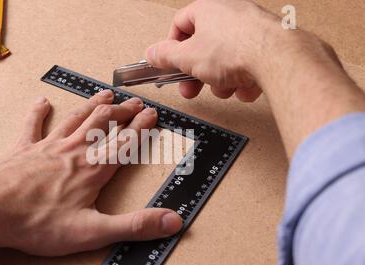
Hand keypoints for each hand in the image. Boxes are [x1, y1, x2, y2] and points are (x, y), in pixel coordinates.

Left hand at [0, 91, 181, 255]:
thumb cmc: (38, 222)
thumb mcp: (93, 231)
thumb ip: (134, 225)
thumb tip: (172, 221)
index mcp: (93, 169)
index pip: (125, 142)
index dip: (141, 126)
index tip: (151, 113)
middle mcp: (74, 151)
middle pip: (103, 123)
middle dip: (122, 111)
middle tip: (134, 102)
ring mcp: (48, 146)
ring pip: (76, 119)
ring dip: (92, 105)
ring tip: (105, 94)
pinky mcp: (23, 149)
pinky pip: (33, 125)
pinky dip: (38, 112)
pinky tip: (42, 102)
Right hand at [146, 0, 275, 100]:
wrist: (278, 57)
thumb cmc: (235, 50)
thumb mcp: (188, 57)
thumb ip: (166, 56)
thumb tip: (152, 53)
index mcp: (207, 9)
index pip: (180, 24)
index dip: (171, 47)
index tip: (170, 65)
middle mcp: (230, 14)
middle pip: (204, 47)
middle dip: (197, 73)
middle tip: (191, 89)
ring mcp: (251, 28)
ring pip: (226, 60)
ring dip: (221, 80)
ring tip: (226, 87)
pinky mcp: (267, 45)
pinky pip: (247, 64)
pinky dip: (244, 79)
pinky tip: (246, 86)